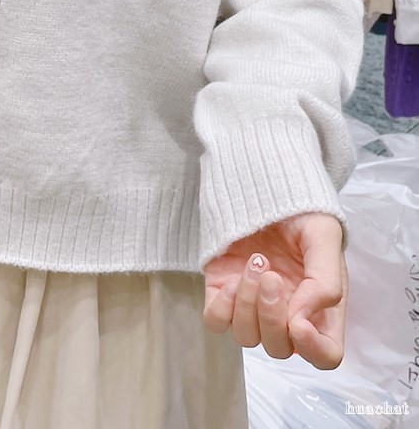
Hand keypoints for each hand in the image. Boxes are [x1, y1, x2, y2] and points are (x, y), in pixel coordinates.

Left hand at [202, 212, 346, 369]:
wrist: (263, 186)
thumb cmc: (301, 213)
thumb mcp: (324, 237)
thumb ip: (326, 281)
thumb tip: (302, 320)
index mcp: (320, 306)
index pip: (325, 354)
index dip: (313, 349)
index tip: (298, 323)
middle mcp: (287, 313)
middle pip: (280, 349)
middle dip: (272, 315)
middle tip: (271, 274)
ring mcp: (252, 306)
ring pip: (247, 337)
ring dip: (248, 305)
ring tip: (256, 263)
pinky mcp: (222, 292)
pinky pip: (216, 321)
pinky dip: (222, 308)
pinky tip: (232, 280)